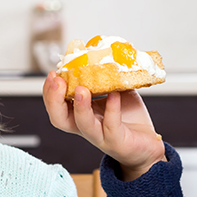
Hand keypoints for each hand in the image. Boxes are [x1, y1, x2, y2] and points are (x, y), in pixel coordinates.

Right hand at [42, 72, 166, 180]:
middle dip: (54, 100)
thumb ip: (108, 78)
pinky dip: (112, 109)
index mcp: (81, 115)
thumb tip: (106, 53)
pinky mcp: (117, 141)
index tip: (52, 73)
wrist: (147, 143)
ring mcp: (101, 136)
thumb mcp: (115, 92)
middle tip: (57, 81)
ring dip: (80, 107)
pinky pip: (111, 125)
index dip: (49, 92)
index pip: (56, 106)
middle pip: (59, 119)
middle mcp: (86, 127)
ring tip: (81, 89)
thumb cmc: (128, 118)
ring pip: (83, 125)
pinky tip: (114, 95)